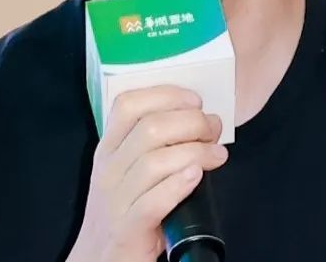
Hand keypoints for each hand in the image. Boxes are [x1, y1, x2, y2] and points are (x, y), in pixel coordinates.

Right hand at [68, 85, 228, 261]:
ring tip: (217, 154)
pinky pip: (154, 202)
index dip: (165, 95)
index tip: (195, 100)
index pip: (127, 105)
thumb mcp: (127, 172)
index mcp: (108, 148)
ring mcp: (115, 200)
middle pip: (149, 128)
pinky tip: (197, 176)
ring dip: (194, 151)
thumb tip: (195, 121)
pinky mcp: (127, 230)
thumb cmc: (123, 212)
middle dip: (190, 122)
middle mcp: (108, 169)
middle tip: (214, 128)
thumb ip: (150, 147)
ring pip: (154, 161)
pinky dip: (179, 185)